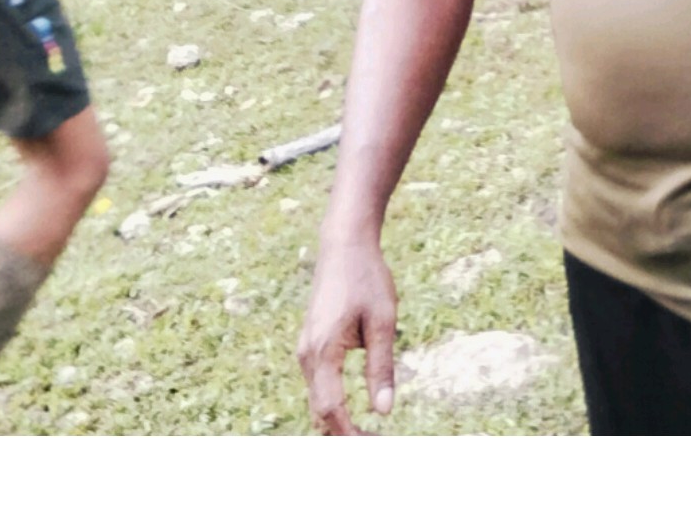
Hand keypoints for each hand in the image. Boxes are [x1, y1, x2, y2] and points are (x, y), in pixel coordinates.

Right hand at [299, 222, 399, 430]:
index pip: (330, 409)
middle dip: (344, 434)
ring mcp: (306, 347)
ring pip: (317, 399)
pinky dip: (333, 404)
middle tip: (375, 447)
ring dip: (338, 421)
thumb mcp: (382, 322)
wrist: (344, 243)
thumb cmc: (366, 278)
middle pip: (320, 410)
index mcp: (323, 350)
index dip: (350, 436)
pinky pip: (318, 384)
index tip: (374, 448)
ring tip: (367, 437)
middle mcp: (307, 353)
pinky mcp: (312, 342)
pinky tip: (353, 412)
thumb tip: (384, 412)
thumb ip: (381, 368)